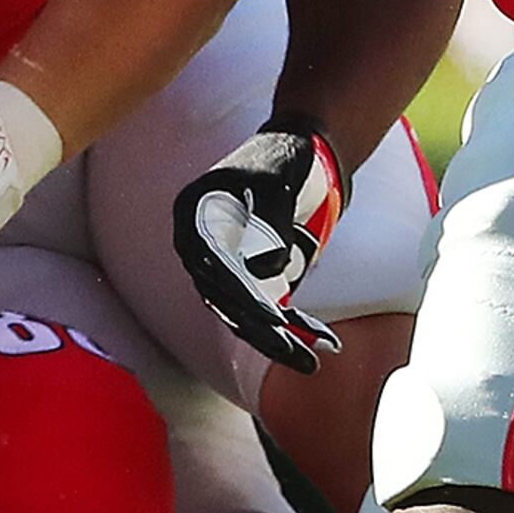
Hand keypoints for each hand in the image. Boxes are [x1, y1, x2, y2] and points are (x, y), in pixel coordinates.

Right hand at [172, 116, 345, 372]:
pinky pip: (265, 305)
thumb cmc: (286, 158)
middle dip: (259, 329)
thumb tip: (270, 270)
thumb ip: (270, 220)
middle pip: (222, 297)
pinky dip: (290, 323)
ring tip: (309, 360)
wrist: (305, 152)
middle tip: (292, 351)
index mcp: (194, 214)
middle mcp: (200, 243)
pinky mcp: (250, 272)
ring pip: (242, 310)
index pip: (210, 265)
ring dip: (274, 337)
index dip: (239, 294)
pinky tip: (318, 338)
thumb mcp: (277, 180)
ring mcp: (224, 261)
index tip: (271, 317)